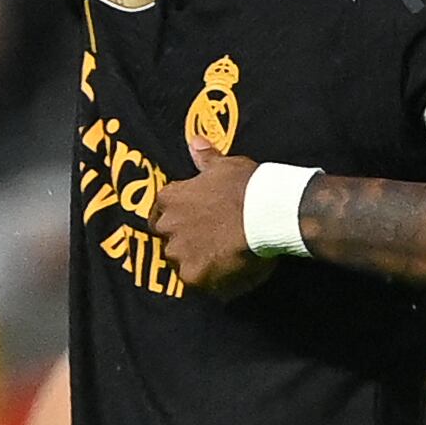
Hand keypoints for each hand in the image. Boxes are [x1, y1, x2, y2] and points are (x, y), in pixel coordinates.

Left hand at [148, 138, 272, 293]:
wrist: (266, 212)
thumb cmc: (246, 185)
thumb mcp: (225, 165)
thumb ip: (205, 158)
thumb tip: (194, 141)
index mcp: (170, 199)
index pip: (159, 213)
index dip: (177, 218)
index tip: (192, 220)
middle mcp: (168, 226)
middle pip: (167, 239)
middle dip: (184, 241)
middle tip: (210, 240)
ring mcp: (179, 253)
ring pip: (180, 263)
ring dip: (196, 262)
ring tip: (222, 259)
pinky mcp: (194, 276)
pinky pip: (198, 283)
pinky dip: (210, 281)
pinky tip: (228, 275)